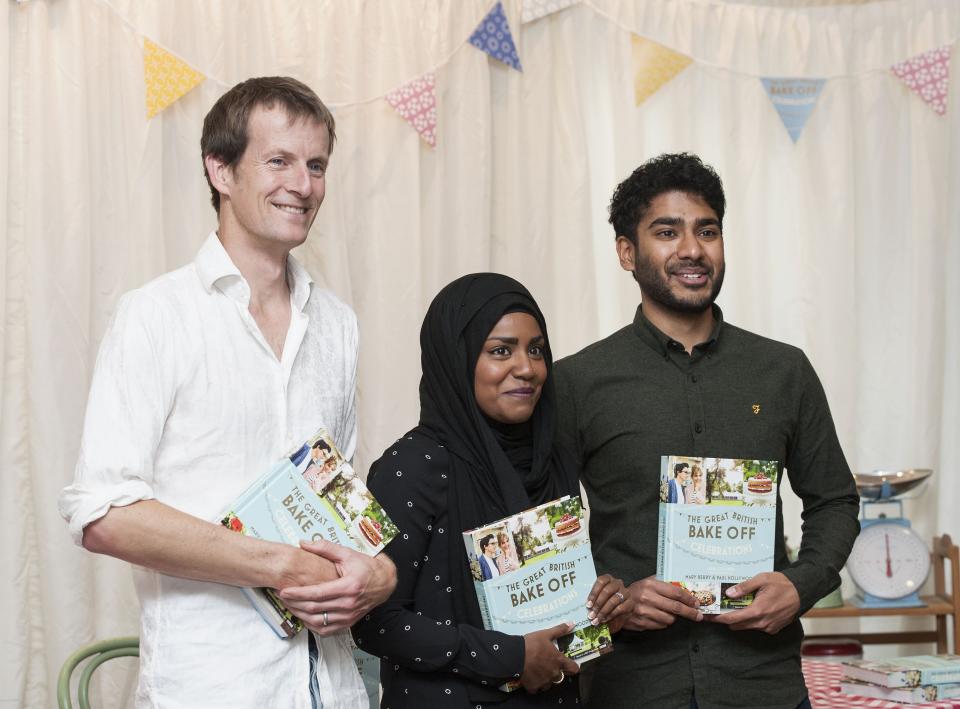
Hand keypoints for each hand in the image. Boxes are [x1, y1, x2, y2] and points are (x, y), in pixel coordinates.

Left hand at [277, 540, 396, 635]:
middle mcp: (348, 604)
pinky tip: (303, 616)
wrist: (384, 582)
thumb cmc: (366, 567)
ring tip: (289, 605)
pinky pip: (325, 630)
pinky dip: (311, 625)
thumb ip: (325, 548)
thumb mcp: (348, 553)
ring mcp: (348, 616)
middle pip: (314, 609)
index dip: (297, 593)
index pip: (317, 593)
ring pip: (317, 622)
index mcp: (348, 586)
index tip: (284, 590)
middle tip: (281, 596)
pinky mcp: (348, 623)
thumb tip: (303, 543)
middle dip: (294, 603)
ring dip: (300, 615)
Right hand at [519, 622, 579, 693]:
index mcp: (559, 661)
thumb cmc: (532, 644)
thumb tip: (572, 624)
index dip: (573, 667)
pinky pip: (537, 689)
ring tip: (538, 672)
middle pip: (560, 677)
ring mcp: (544, 682)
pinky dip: (535, 685)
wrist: (515, 655)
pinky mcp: (534, 687)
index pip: (574, 669)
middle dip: (555, 672)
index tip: (569, 664)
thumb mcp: (546, 634)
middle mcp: (554, 674)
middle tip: (547, 665)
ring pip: (549, 684)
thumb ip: (559, 630)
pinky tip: (530, 678)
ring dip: (546, 679)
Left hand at [586, 574, 633, 632]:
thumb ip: (593, 599)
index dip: (594, 593)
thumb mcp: (598, 598)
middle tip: (591, 614)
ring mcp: (625, 592)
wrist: (621, 608)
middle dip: (598, 604)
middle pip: (607, 591)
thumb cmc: (606, 601)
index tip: (588, 605)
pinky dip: (610, 615)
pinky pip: (620, 608)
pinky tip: (604, 620)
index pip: (601, 581)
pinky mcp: (630, 602)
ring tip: (596, 619)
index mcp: (608, 578)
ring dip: (603, 611)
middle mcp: (618, 583)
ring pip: (613, 600)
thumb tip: (586, 607)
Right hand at [621, 576, 702, 630]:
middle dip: (690, 612)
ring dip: (674, 617)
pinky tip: (659, 617)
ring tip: (670, 613)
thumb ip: (664, 583)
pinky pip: (661, 625)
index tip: (696, 603)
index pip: (675, 592)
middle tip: (698, 616)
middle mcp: (647, 598)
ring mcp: (644, 612)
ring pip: (669, 619)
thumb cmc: (636, 591)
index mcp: (650, 585)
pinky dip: (663, 622)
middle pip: (676, 607)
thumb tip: (685, 587)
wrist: (615, 603)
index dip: (689, 599)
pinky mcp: (642, 623)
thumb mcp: (648, 582)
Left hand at [704, 571, 799, 633]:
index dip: (718, 618)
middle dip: (726, 618)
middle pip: (736, 625)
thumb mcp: (761, 579)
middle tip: (718, 609)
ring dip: (738, 619)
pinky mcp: (773, 629)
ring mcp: (768, 627)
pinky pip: (756, 627)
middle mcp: (762, 623)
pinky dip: (749, 621)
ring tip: (733, 607)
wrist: (802, 592)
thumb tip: (728, 593)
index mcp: (758, 611)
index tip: (709, 616)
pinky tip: (749, 609)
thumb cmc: (782, 584)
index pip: (732, 619)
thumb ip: (744, 587)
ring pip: (746, 627)